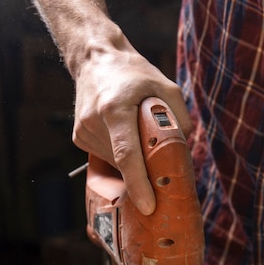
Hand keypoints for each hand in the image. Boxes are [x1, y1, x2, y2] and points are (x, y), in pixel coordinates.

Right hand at [71, 39, 192, 214]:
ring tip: (139, 133)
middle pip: (125, 163)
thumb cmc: (136, 73)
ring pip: (117, 163)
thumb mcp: (167, 87)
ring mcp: (83, 131)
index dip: (138, 183)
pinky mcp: (79, 137)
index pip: (126, 154)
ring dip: (135, 160)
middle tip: (165, 168)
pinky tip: (125, 133)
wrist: (96, 58)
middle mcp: (95, 122)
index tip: (148, 206)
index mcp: (116, 109)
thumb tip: (184, 152)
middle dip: (147, 172)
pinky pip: (107, 157)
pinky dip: (122, 154)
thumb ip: (180, 118)